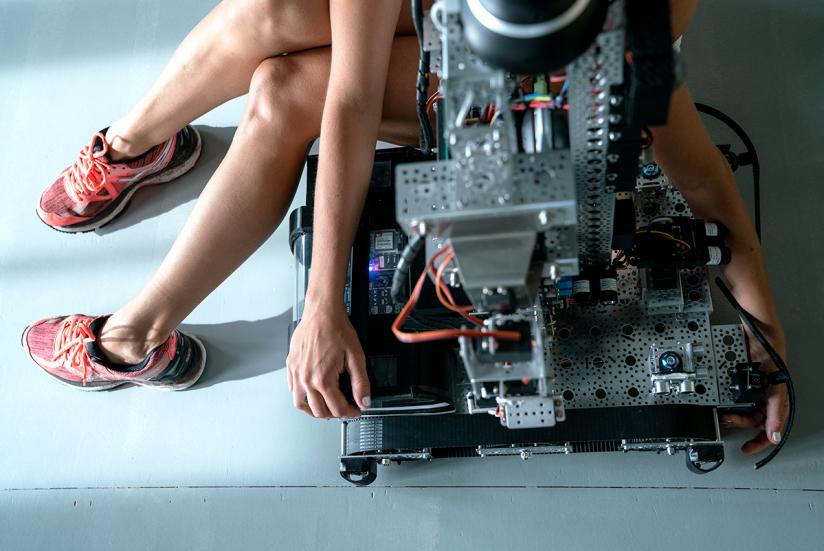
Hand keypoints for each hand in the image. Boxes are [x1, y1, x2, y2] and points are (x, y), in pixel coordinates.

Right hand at [286, 301, 369, 418]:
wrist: (322, 312)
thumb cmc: (336, 329)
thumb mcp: (356, 357)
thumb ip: (361, 382)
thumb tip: (364, 400)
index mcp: (323, 379)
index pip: (337, 408)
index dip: (351, 412)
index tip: (356, 410)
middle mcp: (306, 379)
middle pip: (319, 411)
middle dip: (334, 414)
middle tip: (344, 409)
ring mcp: (296, 373)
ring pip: (301, 404)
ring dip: (314, 411)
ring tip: (326, 408)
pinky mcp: (290, 366)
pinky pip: (292, 389)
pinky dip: (302, 397)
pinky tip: (310, 394)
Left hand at [720, 337, 789, 453]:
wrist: (754, 331)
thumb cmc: (770, 352)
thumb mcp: (775, 383)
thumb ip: (775, 410)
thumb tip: (775, 434)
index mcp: (775, 399)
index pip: (770, 427)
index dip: (760, 441)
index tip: (748, 449)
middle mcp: (762, 395)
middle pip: (751, 419)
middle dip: (739, 422)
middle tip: (727, 419)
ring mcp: (748, 388)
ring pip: (738, 409)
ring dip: (730, 413)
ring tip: (721, 412)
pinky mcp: (735, 380)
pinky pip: (728, 394)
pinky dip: (722, 398)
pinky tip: (717, 399)